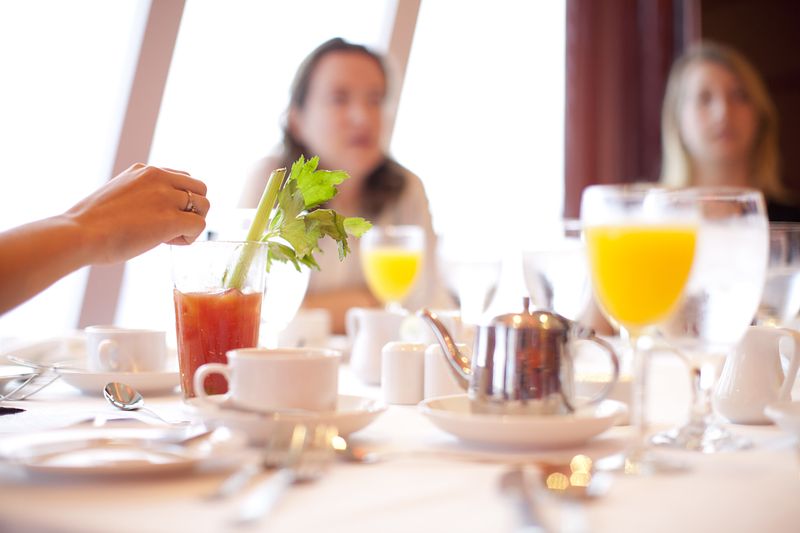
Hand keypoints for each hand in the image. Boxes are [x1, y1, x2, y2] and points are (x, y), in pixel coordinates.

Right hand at [64, 163, 209, 263]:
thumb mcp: (118, 195)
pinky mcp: (170, 218)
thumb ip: (140, 196)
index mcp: (145, 170)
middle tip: (170, 227)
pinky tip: (169, 242)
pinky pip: (200, 225)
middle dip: (192, 210)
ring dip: (192, 223)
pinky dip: (190, 237)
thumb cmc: (90, 224)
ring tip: (168, 236)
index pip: (182, 178)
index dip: (179, 200)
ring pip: (205, 205)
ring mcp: (165, 196)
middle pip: (200, 188)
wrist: (79, 234)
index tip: (160, 216)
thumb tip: (152, 214)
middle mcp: (158, 177)